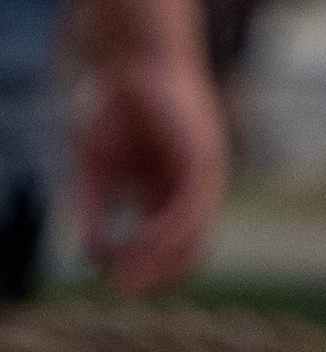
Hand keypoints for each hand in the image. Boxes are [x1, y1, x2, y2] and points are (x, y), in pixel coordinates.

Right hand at [72, 32, 226, 293]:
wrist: (136, 63)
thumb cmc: (118, 113)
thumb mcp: (98, 174)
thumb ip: (97, 216)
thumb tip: (94, 261)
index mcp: (170, 196)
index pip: (172, 255)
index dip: (145, 274)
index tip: (112, 278)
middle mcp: (193, 191)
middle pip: (188, 258)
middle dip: (154, 279)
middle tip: (123, 288)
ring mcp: (203, 177)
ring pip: (195, 241)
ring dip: (159, 265)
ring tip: (128, 273)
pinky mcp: (204, 158)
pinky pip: (193, 208)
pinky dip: (169, 233)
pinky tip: (145, 243)